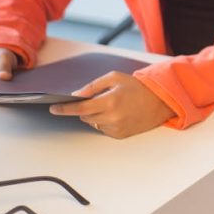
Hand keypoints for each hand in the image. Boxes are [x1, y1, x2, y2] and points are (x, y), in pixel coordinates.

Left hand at [49, 72, 174, 138]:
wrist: (159, 101)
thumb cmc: (138, 87)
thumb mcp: (115, 78)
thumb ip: (93, 86)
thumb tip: (76, 95)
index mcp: (110, 101)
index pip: (79, 107)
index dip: (64, 108)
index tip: (53, 108)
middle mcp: (112, 117)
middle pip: (84, 116)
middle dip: (85, 108)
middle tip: (98, 99)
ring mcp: (116, 128)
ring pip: (92, 123)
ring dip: (96, 115)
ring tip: (112, 106)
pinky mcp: (120, 135)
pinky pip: (102, 129)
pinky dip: (104, 122)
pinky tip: (117, 114)